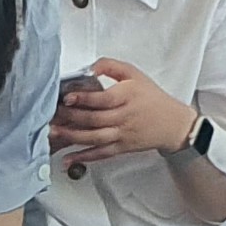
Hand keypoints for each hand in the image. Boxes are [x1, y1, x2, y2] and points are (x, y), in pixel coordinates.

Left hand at [50, 59, 197, 166]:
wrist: (173, 123)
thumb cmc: (151, 97)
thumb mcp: (134, 74)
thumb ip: (110, 66)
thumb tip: (88, 67)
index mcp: (128, 96)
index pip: (103, 99)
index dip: (84, 98)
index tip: (67, 97)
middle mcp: (124, 116)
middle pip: (94, 119)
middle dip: (71, 118)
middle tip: (52, 114)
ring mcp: (122, 134)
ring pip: (94, 138)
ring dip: (72, 137)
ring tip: (53, 133)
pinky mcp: (121, 148)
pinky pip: (100, 154)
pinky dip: (83, 157)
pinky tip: (68, 159)